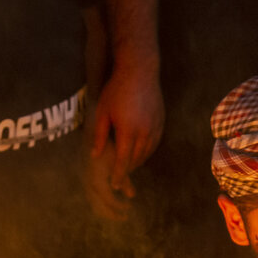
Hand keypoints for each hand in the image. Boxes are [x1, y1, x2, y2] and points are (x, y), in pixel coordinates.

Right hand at [83, 137, 134, 221]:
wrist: (91, 135)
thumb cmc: (108, 147)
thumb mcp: (119, 163)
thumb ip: (125, 180)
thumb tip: (132, 196)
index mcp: (97, 182)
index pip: (109, 201)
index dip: (120, 207)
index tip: (130, 208)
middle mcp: (88, 184)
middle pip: (98, 207)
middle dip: (111, 214)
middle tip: (125, 218)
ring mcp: (85, 182)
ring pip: (93, 203)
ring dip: (106, 210)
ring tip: (118, 213)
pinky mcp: (85, 178)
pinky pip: (91, 196)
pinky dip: (101, 203)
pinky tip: (110, 201)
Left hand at [90, 62, 163, 191]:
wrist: (140, 71)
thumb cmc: (117, 90)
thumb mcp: (102, 112)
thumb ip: (99, 135)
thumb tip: (96, 155)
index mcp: (128, 131)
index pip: (124, 161)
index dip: (119, 175)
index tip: (115, 185)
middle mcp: (144, 133)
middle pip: (136, 159)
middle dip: (127, 170)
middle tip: (120, 178)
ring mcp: (155, 128)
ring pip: (147, 153)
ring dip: (137, 162)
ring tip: (128, 166)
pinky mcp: (161, 123)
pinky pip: (154, 144)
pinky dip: (146, 152)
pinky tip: (139, 152)